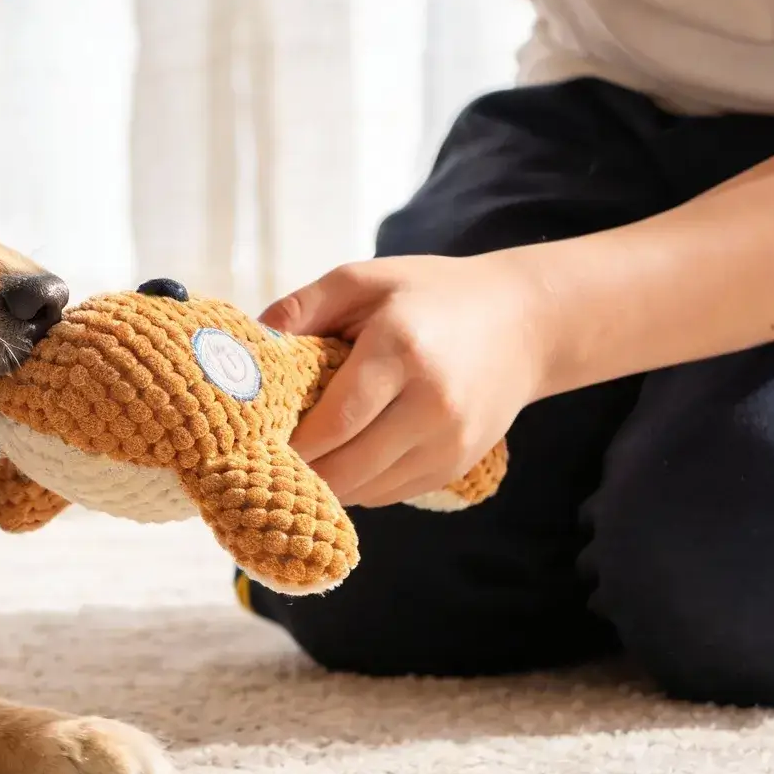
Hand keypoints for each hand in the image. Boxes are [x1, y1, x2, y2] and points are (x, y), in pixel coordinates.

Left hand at [263, 254, 549, 507]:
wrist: (524, 324)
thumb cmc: (432, 295)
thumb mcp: (365, 280)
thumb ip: (303, 307)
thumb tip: (249, 342)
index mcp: (401, 350)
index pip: (334, 421)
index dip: (290, 442)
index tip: (253, 442)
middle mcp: (431, 403)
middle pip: (347, 467)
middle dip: (300, 472)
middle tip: (262, 462)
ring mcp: (449, 442)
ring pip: (367, 490)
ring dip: (326, 483)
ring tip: (296, 463)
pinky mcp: (457, 465)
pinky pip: (390, 494)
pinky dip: (358, 485)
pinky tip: (341, 461)